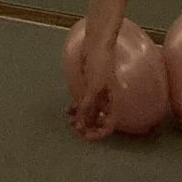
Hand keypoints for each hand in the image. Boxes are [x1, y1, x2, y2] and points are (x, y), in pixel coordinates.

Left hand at [66, 26, 115, 141]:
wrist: (97, 44)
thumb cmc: (100, 64)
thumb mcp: (94, 87)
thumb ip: (87, 106)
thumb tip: (80, 124)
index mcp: (112, 102)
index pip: (109, 124)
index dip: (98, 133)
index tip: (86, 137)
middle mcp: (106, 101)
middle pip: (99, 121)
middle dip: (87, 127)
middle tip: (74, 129)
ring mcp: (97, 94)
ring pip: (90, 113)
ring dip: (80, 118)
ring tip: (69, 120)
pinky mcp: (88, 87)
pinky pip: (83, 103)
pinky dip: (77, 108)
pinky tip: (68, 110)